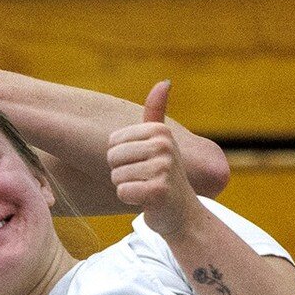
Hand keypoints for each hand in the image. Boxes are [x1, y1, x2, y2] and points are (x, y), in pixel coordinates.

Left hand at [106, 81, 200, 237]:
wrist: (182, 212)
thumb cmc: (163, 175)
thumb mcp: (160, 141)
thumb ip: (156, 113)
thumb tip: (164, 82)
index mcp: (160, 131)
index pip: (112, 142)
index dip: (119, 158)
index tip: (139, 164)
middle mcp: (164, 146)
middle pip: (112, 158)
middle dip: (120, 173)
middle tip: (142, 179)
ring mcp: (163, 168)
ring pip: (116, 176)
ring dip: (126, 187)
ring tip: (144, 188)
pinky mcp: (158, 191)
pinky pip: (122, 192)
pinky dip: (129, 199)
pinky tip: (145, 200)